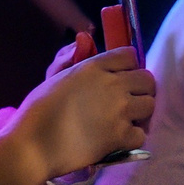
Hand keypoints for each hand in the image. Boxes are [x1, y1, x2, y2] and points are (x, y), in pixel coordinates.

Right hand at [13, 44, 153, 175]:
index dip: (127, 65)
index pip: (129, 55)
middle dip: (140, 88)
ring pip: (149, 104)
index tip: (121, 75)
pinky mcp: (123, 135)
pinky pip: (141, 133)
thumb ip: (69, 58)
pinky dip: (132, 136)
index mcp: (93, 67)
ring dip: (139, 112)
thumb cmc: (38, 111)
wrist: (33, 145)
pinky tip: (118, 137)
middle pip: (147, 79)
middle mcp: (112, 85)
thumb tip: (84, 39)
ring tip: (122, 118)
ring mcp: (120, 111)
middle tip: (126, 98)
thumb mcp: (52, 77)